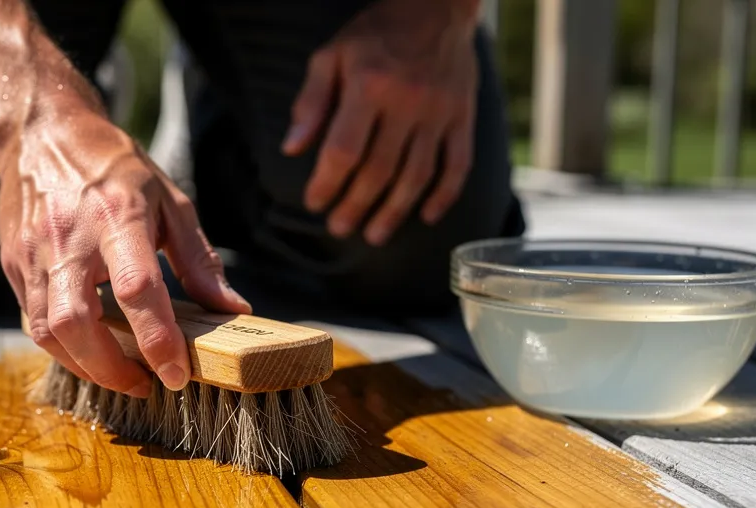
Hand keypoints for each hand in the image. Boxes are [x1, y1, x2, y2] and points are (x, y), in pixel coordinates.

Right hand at [0, 105, 250, 396]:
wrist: (42, 133)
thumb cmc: (114, 166)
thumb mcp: (169, 201)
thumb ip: (198, 260)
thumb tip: (231, 309)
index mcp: (118, 215)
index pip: (137, 289)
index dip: (157, 339)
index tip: (176, 373)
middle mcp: (69, 236)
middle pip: (77, 323)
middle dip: (110, 368)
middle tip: (143, 384)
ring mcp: (33, 253)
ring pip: (47, 331)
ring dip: (84, 365)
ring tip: (119, 373)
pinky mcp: (13, 265)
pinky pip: (33, 320)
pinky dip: (63, 346)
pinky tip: (90, 349)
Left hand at [282, 0, 479, 245]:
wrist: (437, 6)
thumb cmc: (375, 33)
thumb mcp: (332, 55)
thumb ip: (311, 102)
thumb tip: (292, 149)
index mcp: (369, 86)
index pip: (344, 150)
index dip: (327, 184)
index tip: (314, 204)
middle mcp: (407, 103)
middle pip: (379, 171)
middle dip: (356, 206)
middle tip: (339, 228)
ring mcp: (439, 112)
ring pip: (417, 176)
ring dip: (394, 212)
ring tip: (374, 236)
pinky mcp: (463, 117)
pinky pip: (457, 165)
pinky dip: (444, 196)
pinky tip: (426, 216)